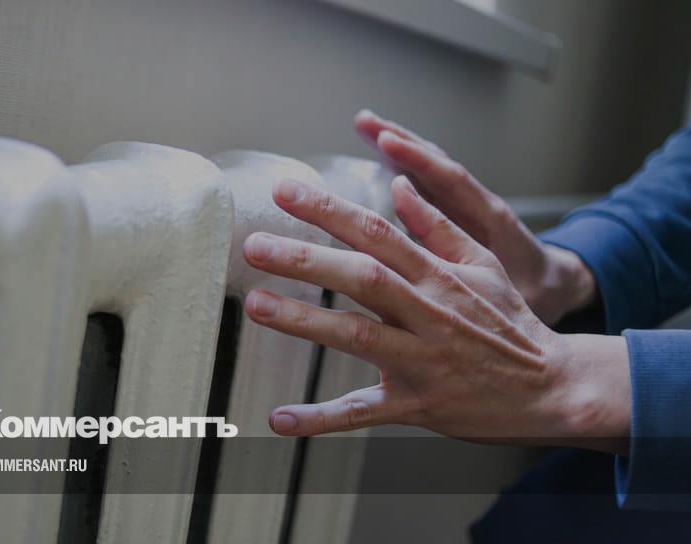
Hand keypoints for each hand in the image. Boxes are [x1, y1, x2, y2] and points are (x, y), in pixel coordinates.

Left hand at [243, 178, 629, 452]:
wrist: (553, 388)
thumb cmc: (511, 323)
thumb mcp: (483, 264)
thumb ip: (437, 226)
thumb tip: (400, 185)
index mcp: (438, 275)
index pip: (376, 233)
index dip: (329, 211)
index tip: (285, 192)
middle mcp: (428, 312)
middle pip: (362, 278)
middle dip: (306, 259)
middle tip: (255, 245)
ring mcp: (422, 360)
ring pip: (357, 337)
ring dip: (305, 321)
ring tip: (256, 305)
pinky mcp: (418, 404)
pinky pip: (364, 412)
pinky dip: (321, 418)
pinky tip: (279, 418)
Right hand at [354, 110, 594, 323]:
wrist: (555, 282)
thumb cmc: (536, 289)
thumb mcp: (517, 291)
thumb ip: (490, 284)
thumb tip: (457, 284)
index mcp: (490, 220)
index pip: (450, 181)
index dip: (419, 160)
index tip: (388, 142)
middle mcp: (475, 203)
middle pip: (436, 163)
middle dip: (400, 141)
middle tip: (365, 122)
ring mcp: (464, 204)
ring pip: (429, 168)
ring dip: (398, 146)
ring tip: (366, 127)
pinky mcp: (454, 210)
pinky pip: (426, 182)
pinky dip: (403, 165)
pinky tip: (380, 155)